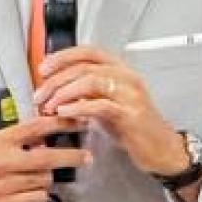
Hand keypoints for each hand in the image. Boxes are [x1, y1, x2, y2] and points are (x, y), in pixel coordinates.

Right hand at [0, 114, 88, 201]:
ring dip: (48, 180)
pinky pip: (34, 200)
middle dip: (72, 157)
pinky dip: (37, 198)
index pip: (36, 127)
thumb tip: (44, 136)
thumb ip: (14, 140)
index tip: (80, 121)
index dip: (62, 124)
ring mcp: (1, 185)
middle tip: (86, 157)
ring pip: (43, 181)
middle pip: (48, 157)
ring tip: (40, 179)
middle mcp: (1, 161)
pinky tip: (29, 194)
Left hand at [35, 46, 192, 177]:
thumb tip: (56, 89)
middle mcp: (127, 77)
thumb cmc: (134, 128)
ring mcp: (130, 94)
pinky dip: (77, 107)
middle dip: (56, 80)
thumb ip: (86, 93)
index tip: (44, 68)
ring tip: (49, 106)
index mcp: (120, 70)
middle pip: (84, 67)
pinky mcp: (130, 114)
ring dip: (63, 93)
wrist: (162, 149)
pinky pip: (98, 105)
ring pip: (90, 81)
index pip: (89, 52)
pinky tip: (64, 112)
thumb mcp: (106, 104)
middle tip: (40, 94)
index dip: (63, 56)